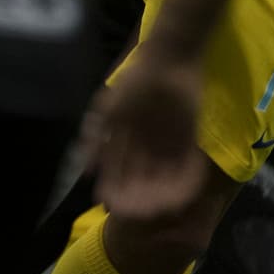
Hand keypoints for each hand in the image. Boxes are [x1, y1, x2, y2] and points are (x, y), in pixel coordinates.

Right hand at [92, 45, 209, 221]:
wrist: (171, 58)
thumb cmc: (136, 82)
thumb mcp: (109, 108)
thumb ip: (95, 139)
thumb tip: (85, 170)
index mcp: (125, 137)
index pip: (117, 170)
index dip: (114, 188)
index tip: (110, 205)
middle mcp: (145, 143)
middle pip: (139, 177)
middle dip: (137, 195)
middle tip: (135, 215)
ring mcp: (166, 141)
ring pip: (161, 175)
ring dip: (159, 192)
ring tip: (157, 211)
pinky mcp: (188, 136)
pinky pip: (186, 163)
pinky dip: (184, 178)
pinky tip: (181, 193)